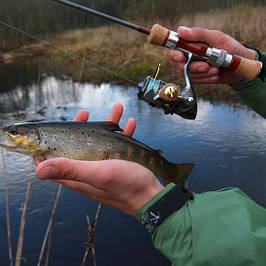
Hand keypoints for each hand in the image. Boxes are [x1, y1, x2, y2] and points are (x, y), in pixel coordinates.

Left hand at [35, 103, 163, 214]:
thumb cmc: (126, 186)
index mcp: (77, 175)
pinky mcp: (118, 163)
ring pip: (100, 141)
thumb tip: (38, 170)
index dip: (48, 145)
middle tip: (85, 113)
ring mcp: (103, 166)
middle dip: (81, 127)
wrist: (152, 196)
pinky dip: (122, 133)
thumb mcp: (98, 174)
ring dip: (107, 125)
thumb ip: (71, 169)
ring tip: (117, 109)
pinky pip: (117, 145)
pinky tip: (130, 123)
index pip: (53, 160)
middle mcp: (87, 170)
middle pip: (77, 145)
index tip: (51, 128)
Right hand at [168, 26, 256, 84]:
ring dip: (203, 73)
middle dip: (192, 67)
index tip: (181, 57)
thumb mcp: (216, 37)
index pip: (174, 48)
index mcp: (190, 43)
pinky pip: (196, 80)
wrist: (240, 66)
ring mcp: (192, 67)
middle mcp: (188, 55)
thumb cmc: (230, 48)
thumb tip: (182, 30)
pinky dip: (207, 78)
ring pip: (188, 74)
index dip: (174, 54)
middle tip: (206, 65)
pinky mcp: (197, 77)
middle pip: (178, 64)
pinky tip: (215, 74)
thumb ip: (199, 34)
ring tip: (216, 68)